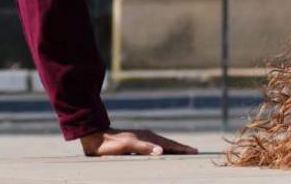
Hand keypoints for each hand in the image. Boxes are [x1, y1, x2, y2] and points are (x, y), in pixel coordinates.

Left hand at [79, 128, 195, 156]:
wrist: (96, 138)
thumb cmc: (111, 144)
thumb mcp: (127, 145)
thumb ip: (143, 148)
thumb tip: (161, 151)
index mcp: (148, 138)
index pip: (169, 144)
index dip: (181, 148)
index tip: (194, 152)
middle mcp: (148, 137)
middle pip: (168, 143)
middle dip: (181, 148)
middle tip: (193, 152)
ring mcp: (143, 139)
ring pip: (162, 145)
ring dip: (172, 148)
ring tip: (181, 152)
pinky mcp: (137, 143)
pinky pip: (155, 146)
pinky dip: (163, 149)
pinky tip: (161, 153)